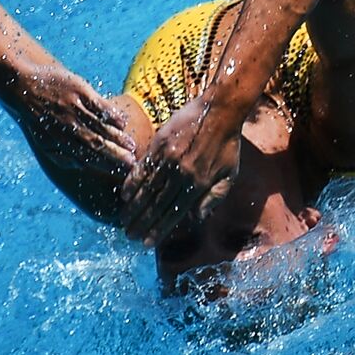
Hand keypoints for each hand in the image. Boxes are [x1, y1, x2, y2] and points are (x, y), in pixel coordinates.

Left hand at [19, 67, 134, 171]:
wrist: (21, 85)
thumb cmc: (37, 116)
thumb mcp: (44, 141)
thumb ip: (62, 156)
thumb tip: (81, 167)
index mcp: (60, 141)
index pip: (87, 158)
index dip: (106, 166)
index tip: (123, 174)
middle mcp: (67, 126)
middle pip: (96, 144)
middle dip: (115, 156)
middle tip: (133, 164)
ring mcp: (73, 108)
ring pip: (99, 126)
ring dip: (116, 138)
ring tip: (131, 146)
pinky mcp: (78, 90)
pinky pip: (98, 105)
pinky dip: (111, 115)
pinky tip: (122, 123)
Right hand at [121, 54, 239, 244]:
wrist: (219, 112)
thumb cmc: (227, 146)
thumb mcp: (229, 176)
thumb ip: (214, 198)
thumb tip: (197, 218)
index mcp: (199, 184)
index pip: (175, 212)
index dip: (160, 229)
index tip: (148, 242)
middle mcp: (182, 174)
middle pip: (157, 204)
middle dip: (142, 223)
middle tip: (130, 235)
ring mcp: (169, 159)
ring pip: (148, 189)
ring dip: (134, 207)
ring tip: (124, 220)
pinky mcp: (159, 144)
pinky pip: (143, 168)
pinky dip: (133, 182)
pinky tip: (125, 195)